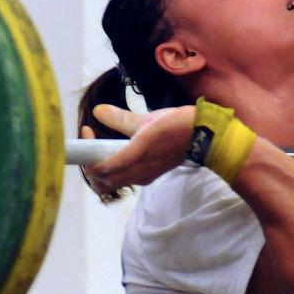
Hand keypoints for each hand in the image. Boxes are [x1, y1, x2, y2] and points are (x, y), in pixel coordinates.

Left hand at [79, 104, 195, 196]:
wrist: (205, 137)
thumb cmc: (178, 125)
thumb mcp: (149, 119)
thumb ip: (121, 118)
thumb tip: (97, 111)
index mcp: (137, 155)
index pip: (102, 168)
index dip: (88, 156)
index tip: (88, 132)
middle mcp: (139, 172)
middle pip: (103, 183)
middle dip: (91, 168)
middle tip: (91, 146)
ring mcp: (145, 177)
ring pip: (114, 183)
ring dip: (102, 171)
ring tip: (103, 149)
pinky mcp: (151, 176)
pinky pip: (126, 180)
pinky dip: (115, 172)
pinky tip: (118, 154)